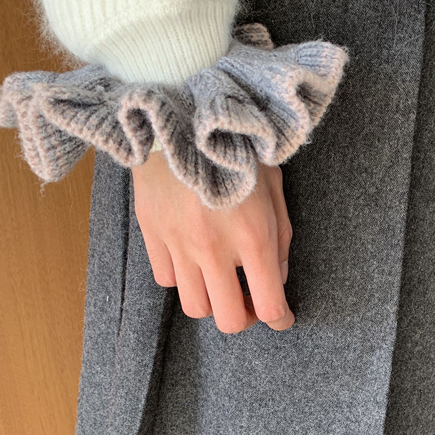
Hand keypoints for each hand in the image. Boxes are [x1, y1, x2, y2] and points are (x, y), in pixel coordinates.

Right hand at [131, 153, 293, 334]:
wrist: (181, 115)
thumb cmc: (236, 147)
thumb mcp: (274, 186)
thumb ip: (280, 237)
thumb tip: (277, 276)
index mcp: (253, 237)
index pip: (269, 305)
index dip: (280, 319)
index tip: (282, 316)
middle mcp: (214, 249)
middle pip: (228, 319)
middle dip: (244, 317)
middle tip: (249, 303)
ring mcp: (178, 244)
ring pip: (195, 306)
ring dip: (212, 300)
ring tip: (220, 283)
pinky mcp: (152, 234)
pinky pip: (167, 279)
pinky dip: (183, 277)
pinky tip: (192, 259)